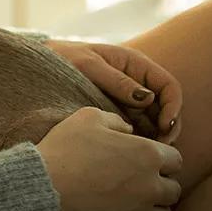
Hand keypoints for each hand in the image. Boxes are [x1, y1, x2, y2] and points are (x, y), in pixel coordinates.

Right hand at [38, 107, 181, 210]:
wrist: (44, 185)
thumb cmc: (65, 149)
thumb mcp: (88, 117)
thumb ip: (116, 120)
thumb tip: (128, 130)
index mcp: (147, 153)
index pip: (175, 159)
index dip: (161, 156)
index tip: (144, 156)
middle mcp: (151, 183)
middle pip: (174, 187)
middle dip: (161, 180)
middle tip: (139, 175)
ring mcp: (141, 208)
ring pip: (166, 209)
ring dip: (156, 201)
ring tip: (136, 193)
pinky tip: (128, 205)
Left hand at [45, 39, 181, 143]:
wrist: (38, 65)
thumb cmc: (62, 58)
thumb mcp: (88, 65)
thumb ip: (117, 81)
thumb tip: (147, 98)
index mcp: (134, 64)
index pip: (168, 85)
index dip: (173, 107)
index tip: (165, 127)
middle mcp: (136, 81)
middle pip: (165, 106)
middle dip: (167, 126)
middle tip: (160, 147)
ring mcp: (127, 97)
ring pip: (152, 119)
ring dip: (155, 135)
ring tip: (146, 152)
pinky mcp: (116, 111)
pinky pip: (135, 125)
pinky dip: (139, 137)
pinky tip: (132, 149)